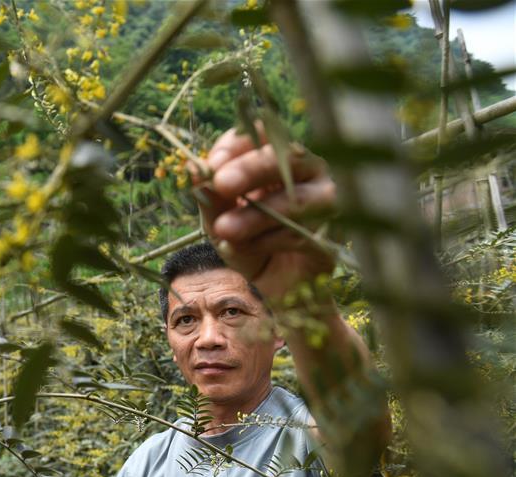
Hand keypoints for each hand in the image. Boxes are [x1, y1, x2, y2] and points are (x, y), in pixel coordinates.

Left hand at [194, 127, 336, 302]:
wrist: (272, 289)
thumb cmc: (247, 244)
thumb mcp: (219, 221)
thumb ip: (210, 198)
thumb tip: (194, 168)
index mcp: (279, 159)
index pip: (263, 134)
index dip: (237, 145)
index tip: (211, 164)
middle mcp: (309, 172)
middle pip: (287, 157)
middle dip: (250, 170)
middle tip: (221, 183)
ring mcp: (328, 202)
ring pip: (296, 198)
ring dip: (255, 215)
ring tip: (224, 230)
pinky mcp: (334, 236)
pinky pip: (303, 233)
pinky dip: (269, 242)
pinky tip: (248, 249)